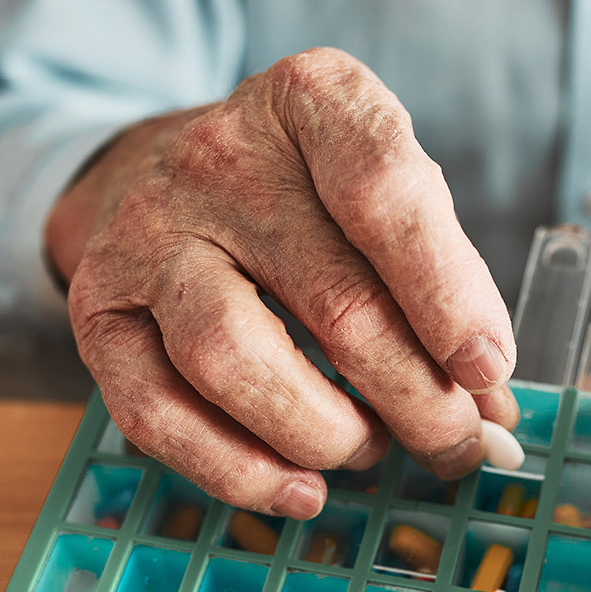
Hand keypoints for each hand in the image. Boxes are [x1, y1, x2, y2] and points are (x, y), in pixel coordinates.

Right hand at [48, 48, 516, 518]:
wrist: (153, 170)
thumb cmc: (300, 192)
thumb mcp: (379, 193)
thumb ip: (442, 282)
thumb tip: (491, 405)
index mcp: (310, 103)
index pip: (385, 192)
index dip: (447, 293)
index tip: (487, 368)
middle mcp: (219, 158)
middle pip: (333, 300)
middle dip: (415, 398)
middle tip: (456, 445)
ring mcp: (147, 234)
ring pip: (232, 359)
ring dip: (324, 433)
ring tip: (370, 450)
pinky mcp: (98, 310)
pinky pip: (157, 414)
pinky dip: (238, 471)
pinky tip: (299, 488)